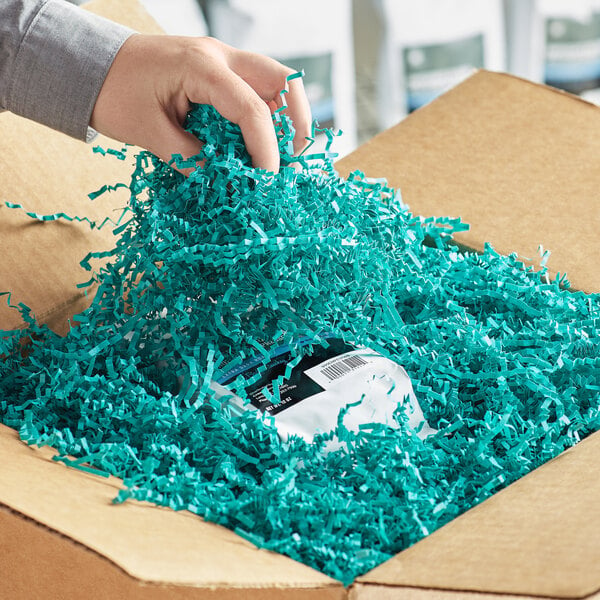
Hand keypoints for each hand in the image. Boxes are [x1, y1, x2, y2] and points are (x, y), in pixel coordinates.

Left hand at [90, 34, 311, 172]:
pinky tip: (263, 144)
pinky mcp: (220, 72)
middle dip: (297, 123)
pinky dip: (269, 116)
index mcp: (201, 66)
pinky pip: (258, 90)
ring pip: (276, 82)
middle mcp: (220, 56)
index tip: (266, 182)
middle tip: (294, 162)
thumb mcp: (149, 133)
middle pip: (282, 81)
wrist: (92, 66)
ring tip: (284, 156)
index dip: (266, 150)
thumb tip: (228, 184)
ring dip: (288, 119)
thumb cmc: (114, 93)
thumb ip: (192, 159)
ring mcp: (222, 60)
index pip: (252, 109)